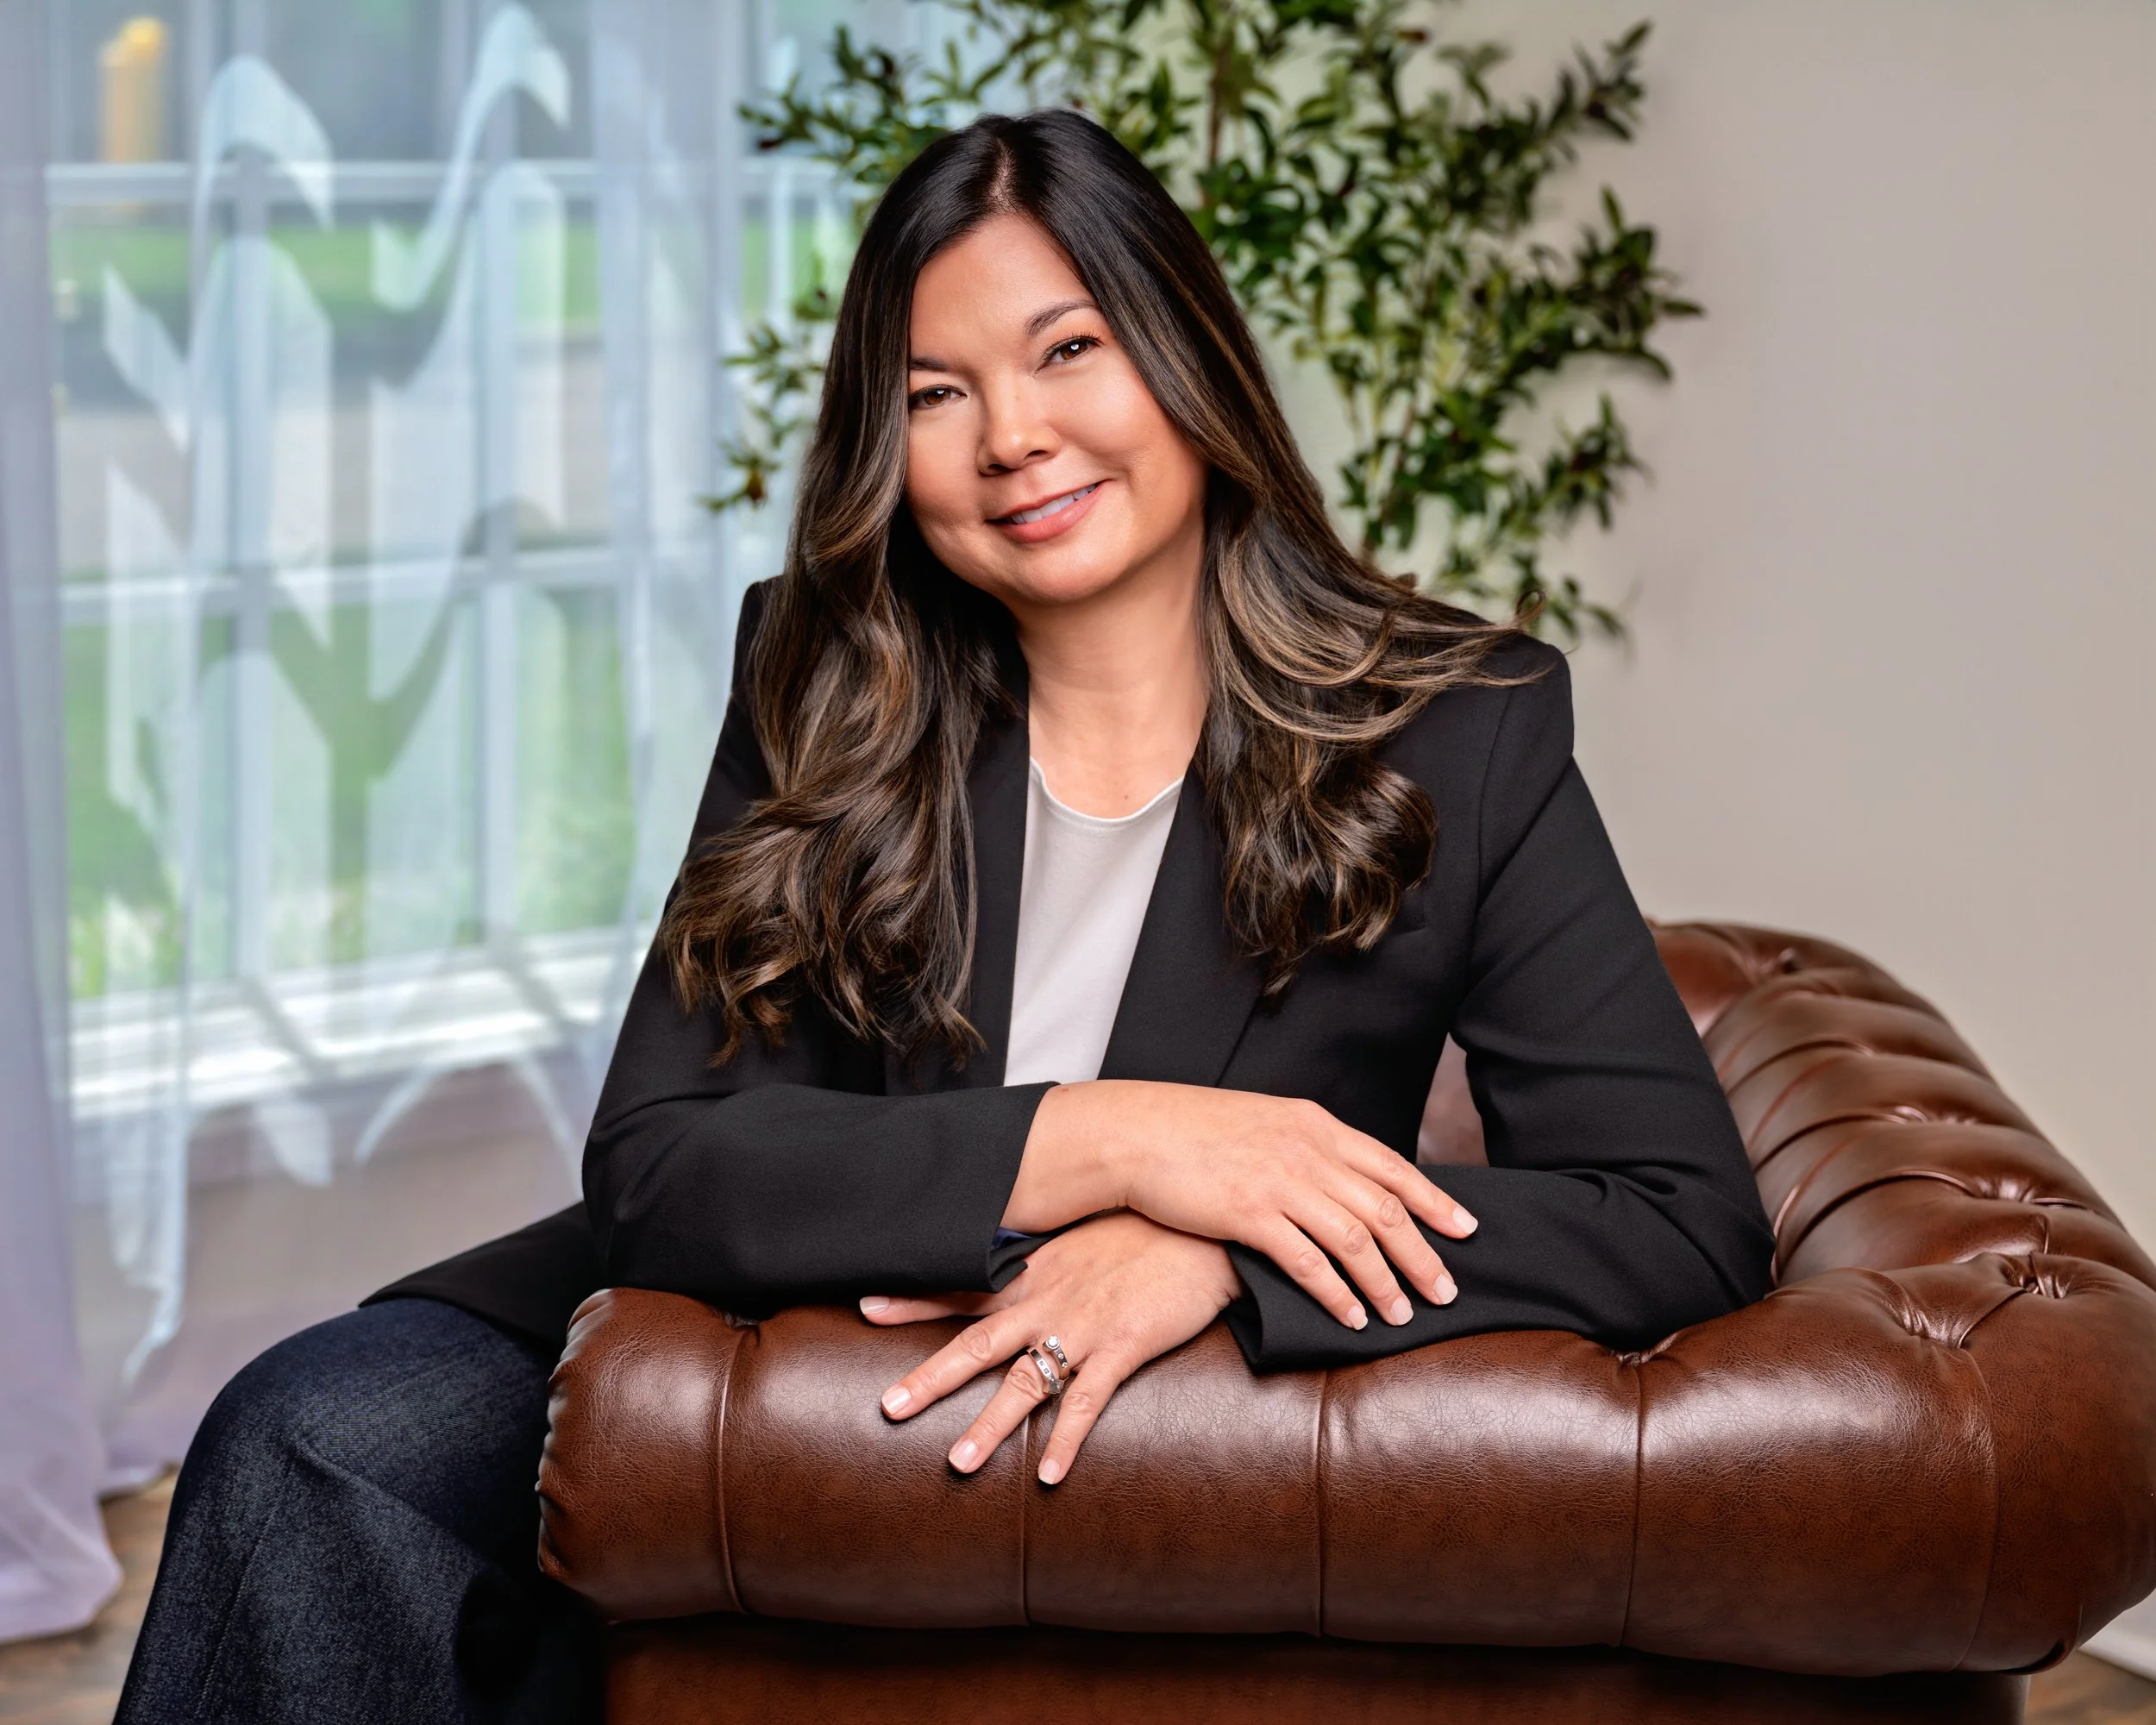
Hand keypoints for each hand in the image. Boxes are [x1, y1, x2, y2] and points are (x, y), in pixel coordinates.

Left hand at [862, 1211, 1238, 1484]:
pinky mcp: (1123, 1347)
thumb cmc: (1145, 1231)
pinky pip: (1088, 1402)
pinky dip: (1067, 1440)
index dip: (914, 1300)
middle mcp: (1049, 1302)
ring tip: (958, 1464)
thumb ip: (1045, 1261)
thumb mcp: (1084, 1238)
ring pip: (1025, 1382)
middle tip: (888, 1406)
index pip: (963, 1288)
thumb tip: (1014, 1270)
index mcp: (1035, 1275)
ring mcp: (1084, 1327)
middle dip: (931, 1378)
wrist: (1203, 1229)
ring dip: (989, 1425)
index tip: (867, 1308)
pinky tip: (1049, 1476)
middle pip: (978, 1342)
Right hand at [1004, 1081, 1474, 1331]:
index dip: (1435, 1200)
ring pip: (1354, 1239)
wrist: (1136, 1131)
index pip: (1392, 1166)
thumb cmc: (1194, 1131)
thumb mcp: (1264, 1123)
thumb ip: (1307, 1148)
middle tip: (1447, 1291)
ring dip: (1385, 1282)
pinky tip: (1350, 1317)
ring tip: (1403, 1315)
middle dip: (1423, 1253)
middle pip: (1384, 1208)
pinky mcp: (1249, 1213)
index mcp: (1316, 1125)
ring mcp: (1279, 1181)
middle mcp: (1307, 1150)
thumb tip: (1340, 1178)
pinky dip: (1336, 1293)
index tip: (1466, 1229)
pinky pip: (1307, 1262)